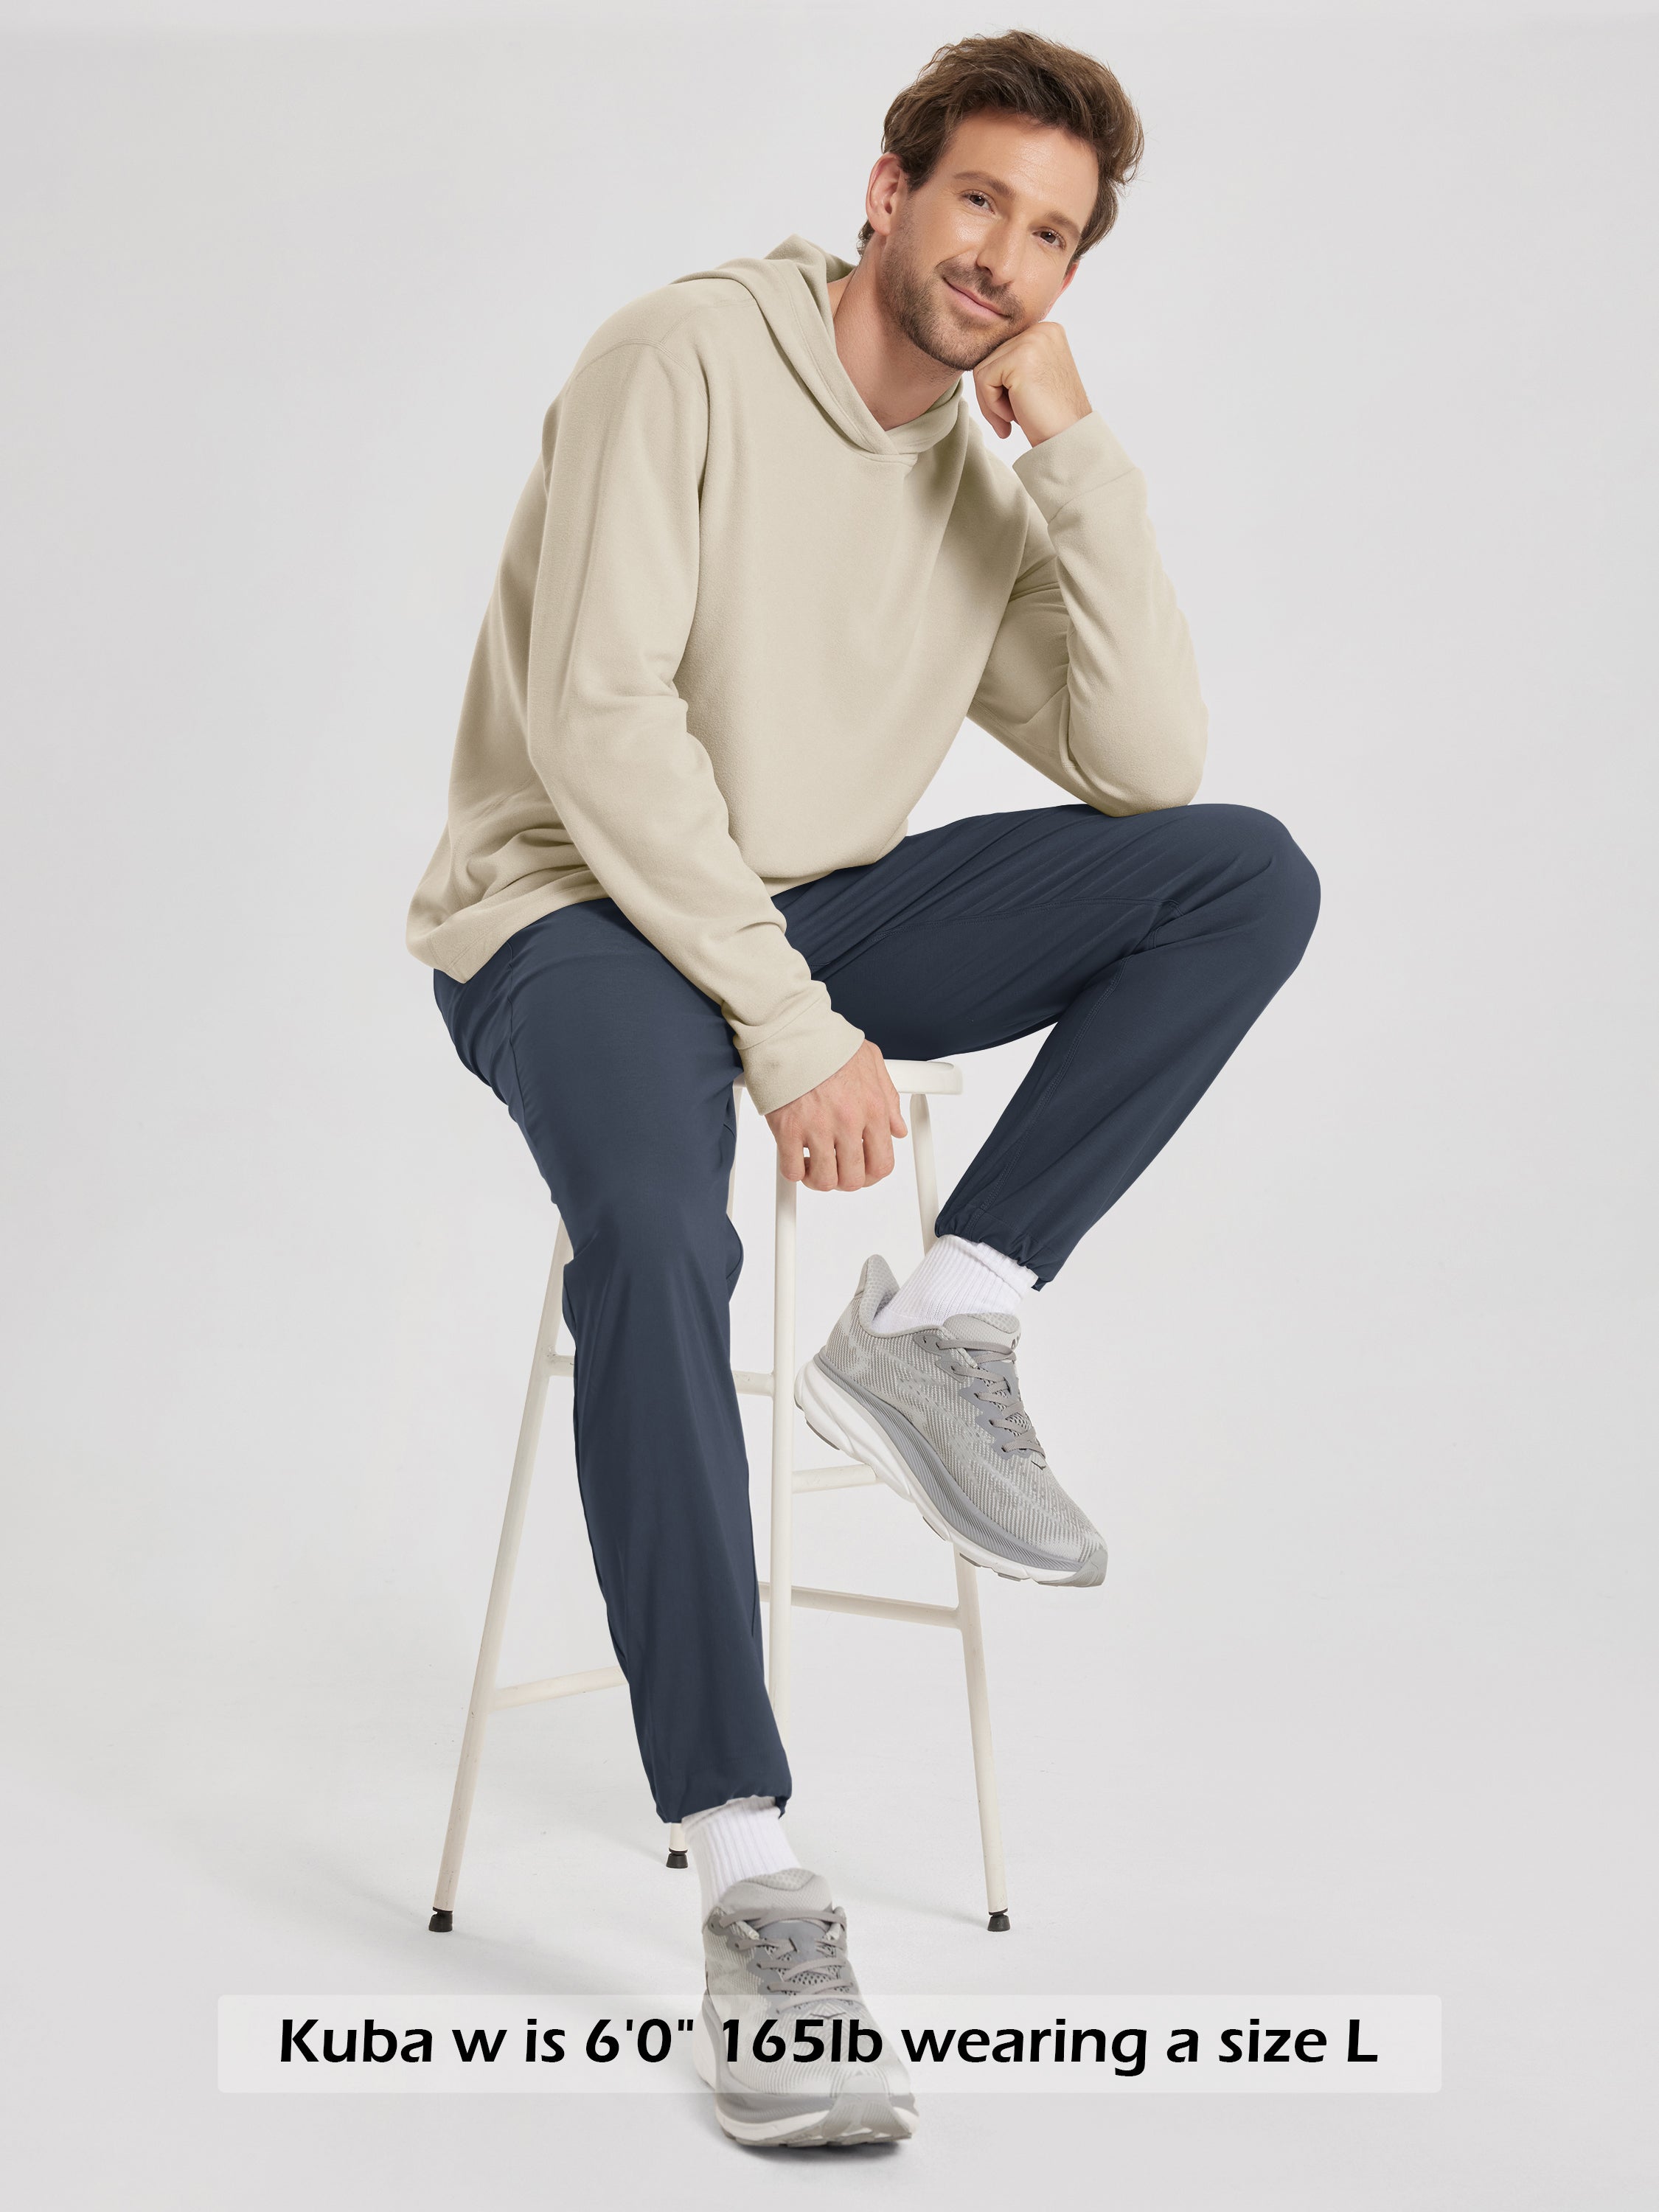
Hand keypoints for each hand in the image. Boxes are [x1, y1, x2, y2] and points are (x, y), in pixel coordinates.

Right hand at [766, 1040, 907, 1191]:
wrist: (793, 1032)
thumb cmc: (829, 1045)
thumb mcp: (872, 1064)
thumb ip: (889, 1099)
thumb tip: (897, 1129)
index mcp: (873, 1109)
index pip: (882, 1163)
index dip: (871, 1175)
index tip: (863, 1171)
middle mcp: (848, 1123)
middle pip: (853, 1179)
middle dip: (845, 1180)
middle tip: (837, 1169)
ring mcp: (817, 1128)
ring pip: (823, 1180)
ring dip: (819, 1179)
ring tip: (814, 1166)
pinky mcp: (788, 1130)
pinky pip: (791, 1170)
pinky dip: (794, 1171)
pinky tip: (795, 1157)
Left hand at [973, 318, 1091, 445]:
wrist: (1069, 439)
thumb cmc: (1049, 417)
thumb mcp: (1030, 380)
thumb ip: (1011, 363)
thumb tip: (977, 361)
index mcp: (1046, 331)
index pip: (1001, 352)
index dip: (999, 386)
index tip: (1013, 409)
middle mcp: (1041, 329)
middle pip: (990, 359)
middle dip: (992, 395)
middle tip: (1009, 420)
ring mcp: (1032, 340)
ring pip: (982, 370)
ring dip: (991, 402)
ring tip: (1012, 420)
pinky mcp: (1020, 358)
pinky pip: (983, 380)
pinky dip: (991, 405)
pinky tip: (1012, 418)